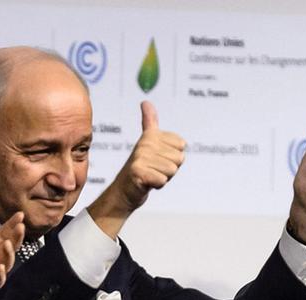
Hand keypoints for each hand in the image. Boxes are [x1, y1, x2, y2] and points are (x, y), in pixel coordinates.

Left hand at [0, 209, 22, 299]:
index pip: (0, 234)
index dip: (10, 225)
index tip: (19, 215)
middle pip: (8, 247)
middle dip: (16, 237)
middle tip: (20, 226)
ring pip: (6, 263)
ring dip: (9, 254)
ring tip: (8, 243)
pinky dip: (0, 276)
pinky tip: (0, 267)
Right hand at [87, 101, 185, 237]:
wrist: (124, 191)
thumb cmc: (141, 167)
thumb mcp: (147, 142)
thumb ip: (149, 122)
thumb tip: (145, 102)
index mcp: (151, 135)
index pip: (182, 146)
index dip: (174, 157)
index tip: (158, 159)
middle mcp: (145, 144)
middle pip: (179, 159)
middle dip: (169, 169)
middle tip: (153, 170)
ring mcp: (140, 158)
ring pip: (172, 170)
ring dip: (163, 178)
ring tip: (150, 176)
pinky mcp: (138, 173)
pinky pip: (163, 180)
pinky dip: (157, 185)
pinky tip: (146, 184)